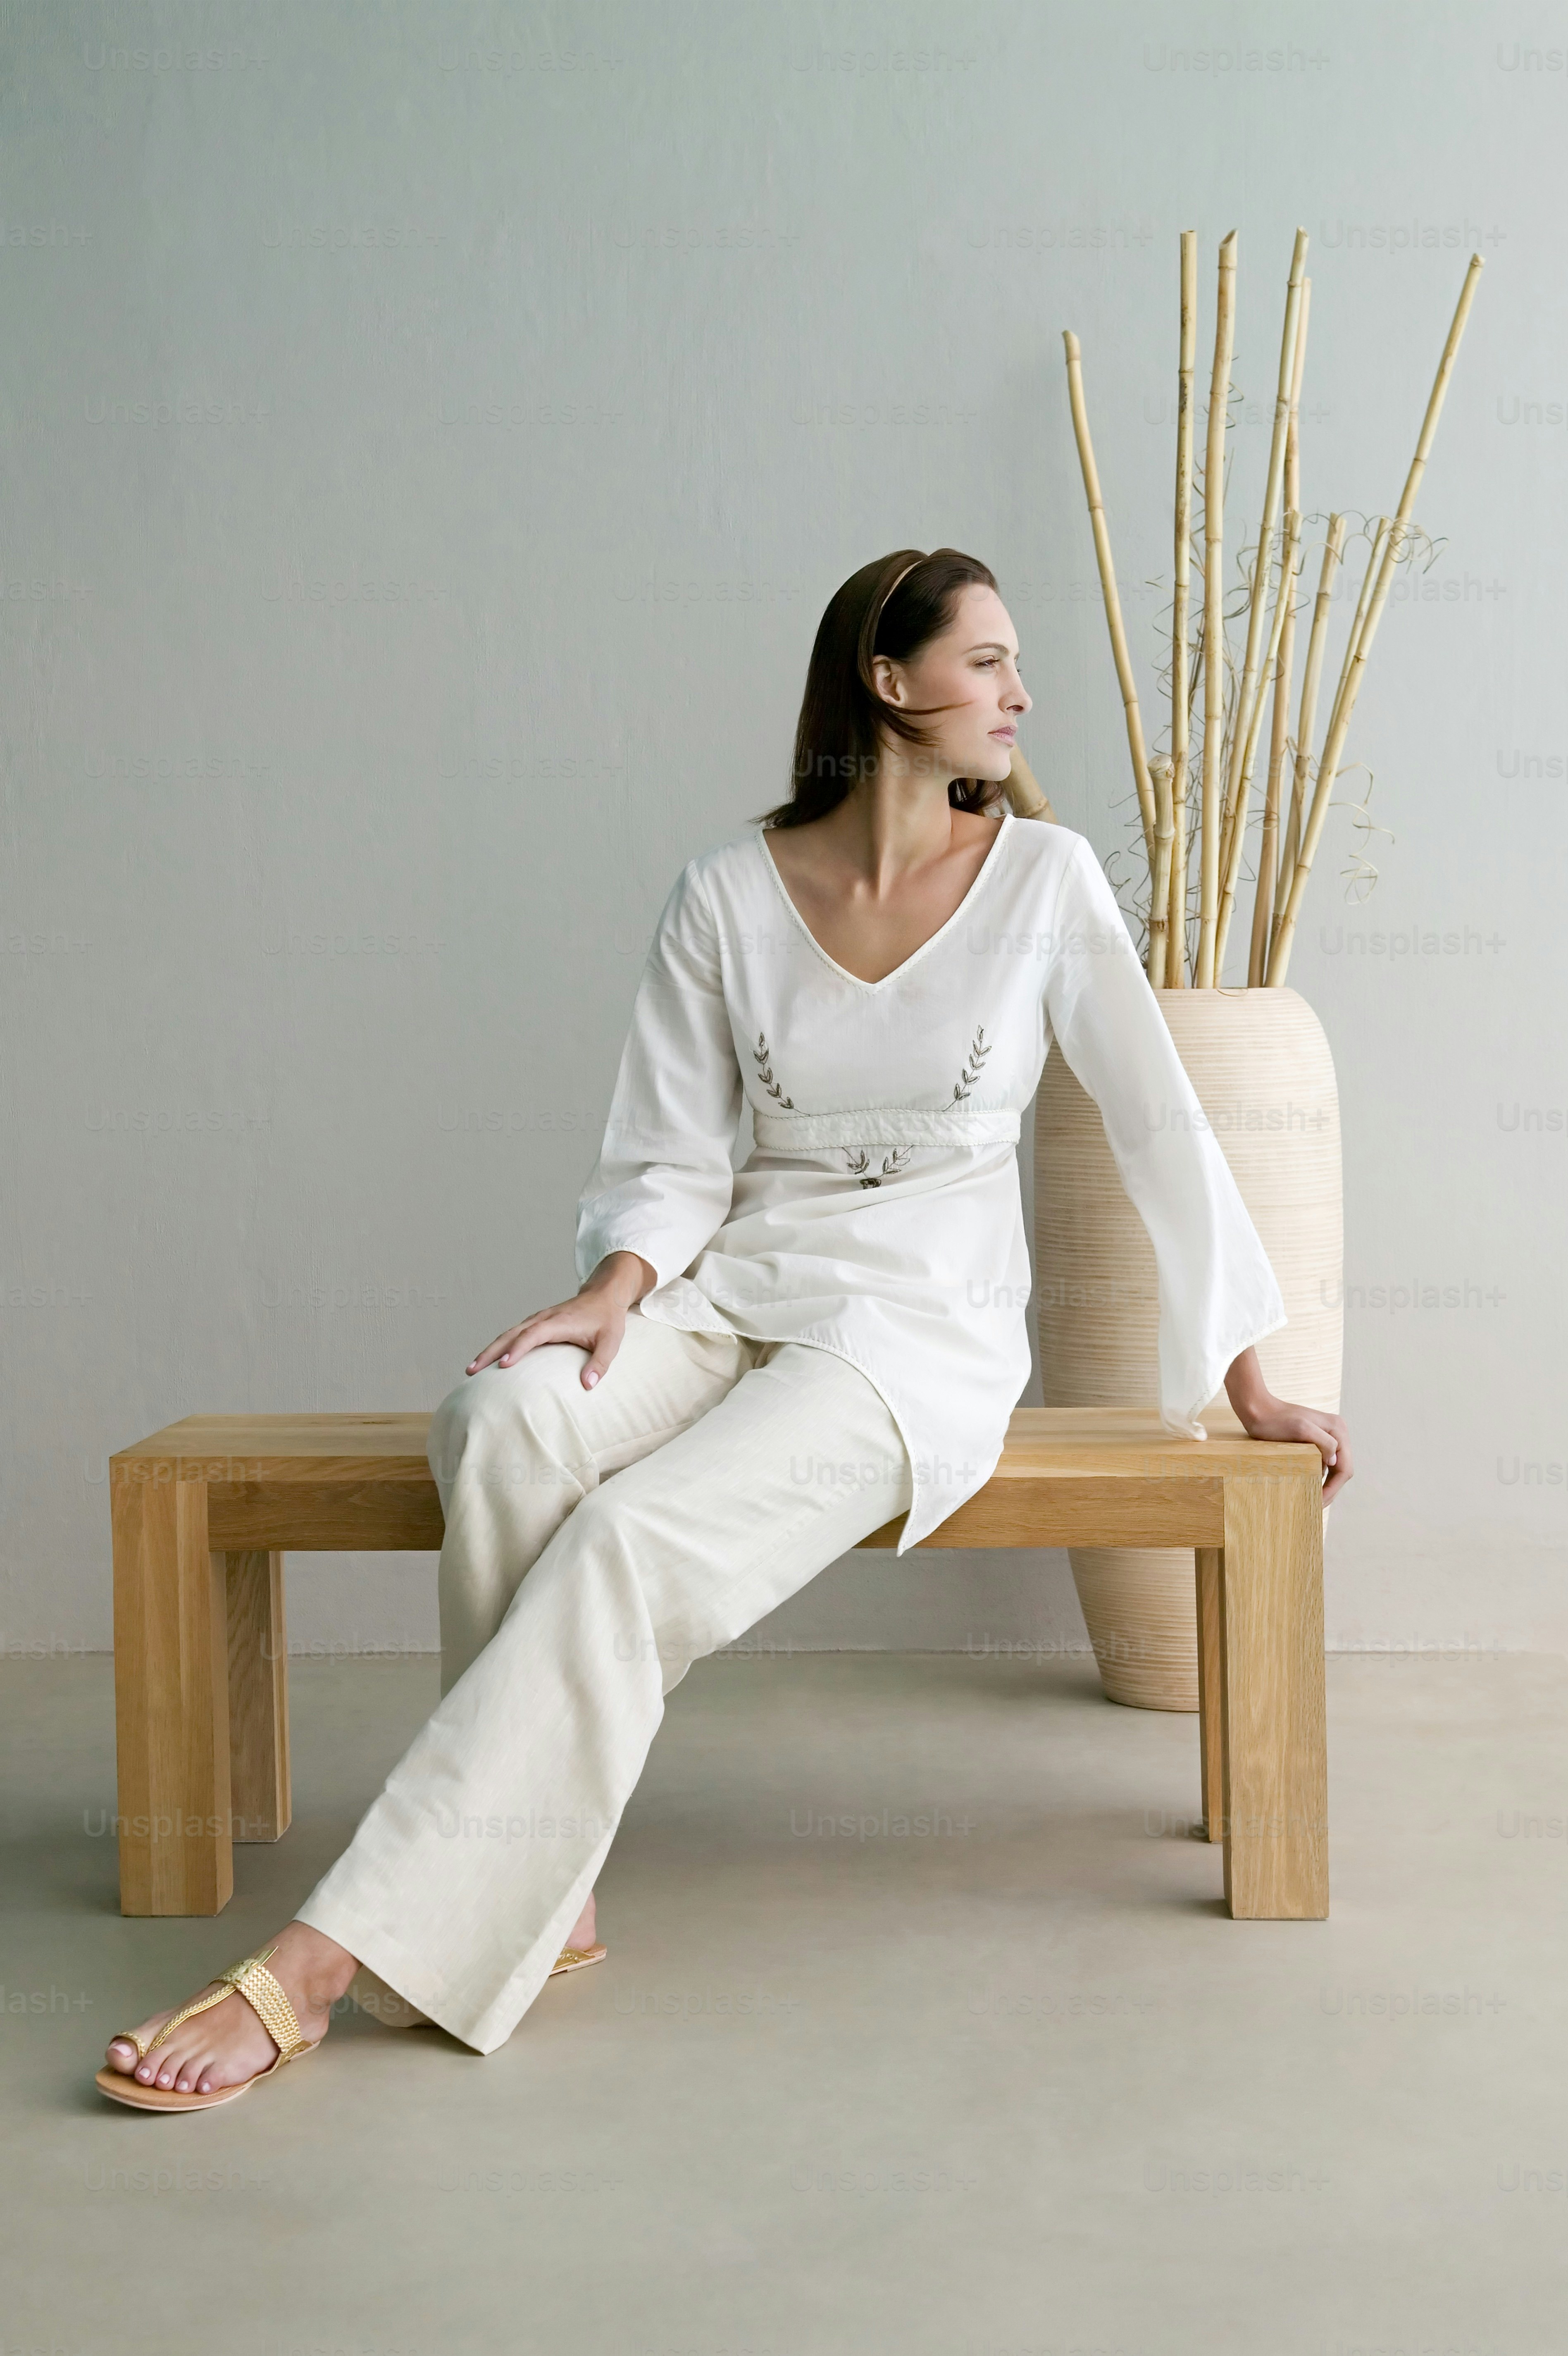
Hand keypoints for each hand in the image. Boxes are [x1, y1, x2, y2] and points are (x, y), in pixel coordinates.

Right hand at [465, 1252, 656, 1390]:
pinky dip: (500, 1345)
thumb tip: (588, 1385)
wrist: (604, 1294)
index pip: (532, 1335)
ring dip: (490, 1349)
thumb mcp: (611, 1342)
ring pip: (508, 1333)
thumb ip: (600, 1363)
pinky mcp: (537, 1322)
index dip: (517, 1349)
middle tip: (471, 1370)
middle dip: (490, 1351)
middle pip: (511, 1334)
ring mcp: (538, 1319)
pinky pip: (514, 1333)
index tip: (503, 1365)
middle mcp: (544, 1319)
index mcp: (558, 1322)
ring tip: (472, 1368)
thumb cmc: (608, 1319)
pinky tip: (490, 1359)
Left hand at [1223, 1347, 1351, 1500]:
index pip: (1344, 1468)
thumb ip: (1323, 1443)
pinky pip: (1323, 1462)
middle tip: (1315, 1507)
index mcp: (1338, 1430)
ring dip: (1325, 1484)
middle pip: (1342, 1469)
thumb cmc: (1275, 1421)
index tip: (1319, 1503)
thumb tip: (1335, 1462)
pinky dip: (1318, 1476)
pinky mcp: (1316, 1440)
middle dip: (1330, 1489)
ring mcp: (1327, 1436)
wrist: (1258, 1409)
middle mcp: (1337, 1432)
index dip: (1333, 1489)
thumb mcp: (1300, 1429)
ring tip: (1312, 1500)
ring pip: (1333, 1468)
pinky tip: (1308, 1486)